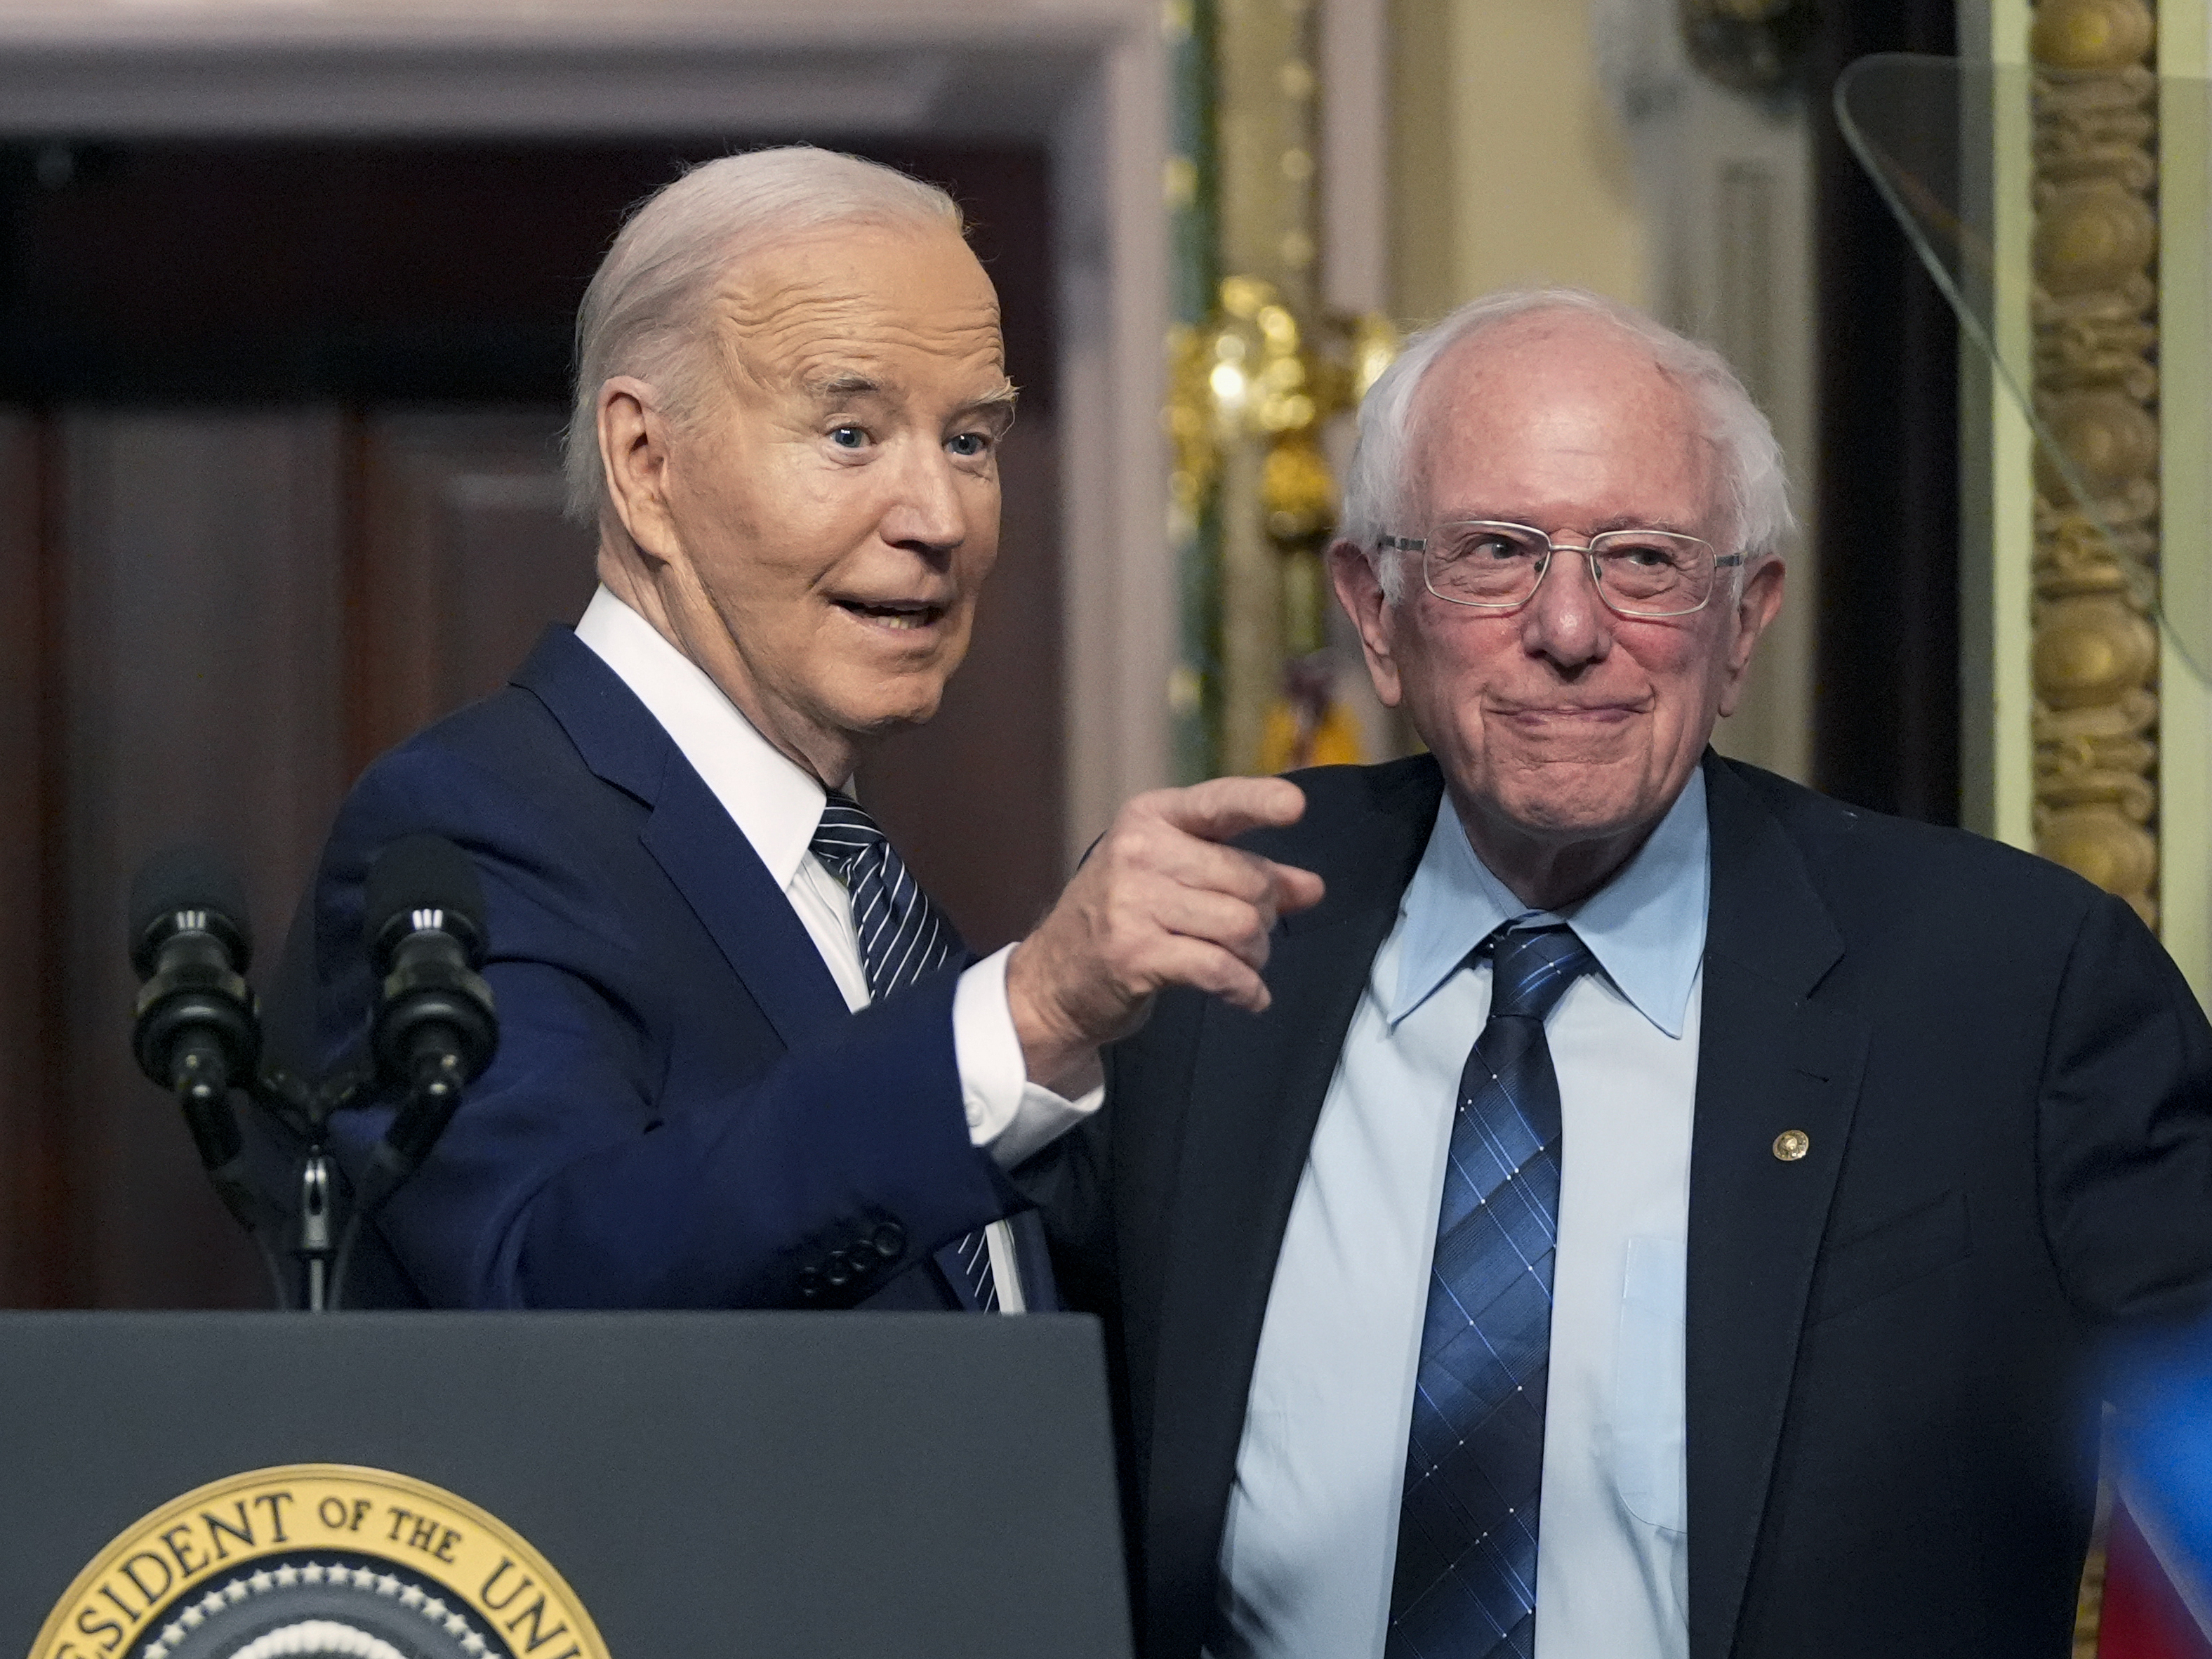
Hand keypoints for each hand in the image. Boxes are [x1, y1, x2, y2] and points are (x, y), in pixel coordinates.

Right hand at [1005, 776, 1324, 1087]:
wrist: (1052, 979)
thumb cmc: (1122, 919)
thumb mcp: (1174, 877)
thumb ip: (1244, 874)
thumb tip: (1312, 888)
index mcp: (1151, 818)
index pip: (1216, 803)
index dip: (1259, 802)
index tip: (1295, 806)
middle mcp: (1140, 851)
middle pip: (1247, 879)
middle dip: (1266, 914)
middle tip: (1253, 934)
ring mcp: (1134, 902)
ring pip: (1240, 925)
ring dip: (1255, 954)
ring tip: (1244, 963)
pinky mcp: (1136, 953)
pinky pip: (1219, 968)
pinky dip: (1245, 988)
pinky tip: (1249, 997)